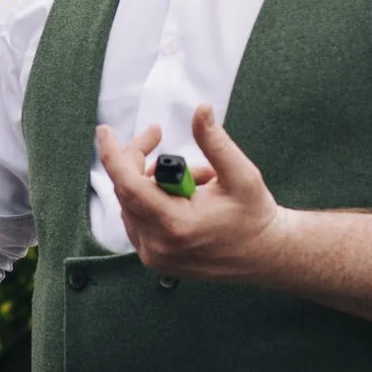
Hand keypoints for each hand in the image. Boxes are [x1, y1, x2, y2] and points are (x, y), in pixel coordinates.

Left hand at [96, 104, 289, 281]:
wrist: (266, 256)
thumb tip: (201, 110)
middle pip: (127, 190)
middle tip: (155, 135)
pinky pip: (137, 220)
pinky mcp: (156, 260)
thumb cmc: (255, 215)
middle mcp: (159, 245)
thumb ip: (215, 142)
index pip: (129, 185)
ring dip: (150, 181)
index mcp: (177, 225)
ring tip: (191, 180)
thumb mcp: (241, 174)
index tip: (105, 131)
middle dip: (137, 158)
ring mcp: (155, 257)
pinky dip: (151, 200)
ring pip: (131, 204)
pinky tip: (182, 198)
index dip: (113, 155)